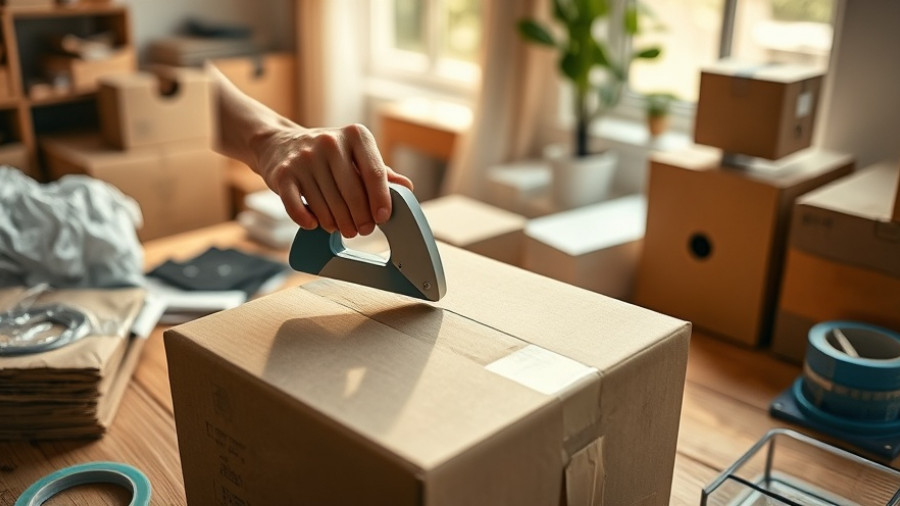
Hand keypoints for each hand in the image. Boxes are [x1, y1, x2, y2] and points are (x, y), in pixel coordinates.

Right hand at [253, 124, 412, 237]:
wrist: (278, 144)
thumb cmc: (326, 155)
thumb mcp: (355, 154)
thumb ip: (380, 172)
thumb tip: (407, 187)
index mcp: (354, 135)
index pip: (374, 173)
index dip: (381, 200)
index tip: (382, 218)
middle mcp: (329, 142)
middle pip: (352, 194)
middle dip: (360, 219)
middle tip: (363, 230)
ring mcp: (304, 158)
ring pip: (327, 206)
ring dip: (336, 224)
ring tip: (341, 228)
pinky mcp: (282, 174)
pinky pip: (298, 208)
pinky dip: (309, 221)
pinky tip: (315, 224)